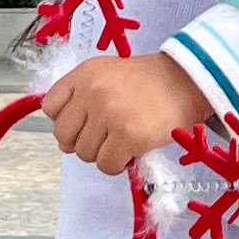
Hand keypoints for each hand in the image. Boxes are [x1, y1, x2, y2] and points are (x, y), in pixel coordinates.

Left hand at [39, 52, 211, 173]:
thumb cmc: (148, 82)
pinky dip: (117, 164)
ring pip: (85, 154)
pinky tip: (131, 149)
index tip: (86, 120)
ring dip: (103, 153)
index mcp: (84, 73)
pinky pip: (107, 165)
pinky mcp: (129, 136)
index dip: (66, 120)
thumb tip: (63, 144)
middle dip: (83, 140)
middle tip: (106, 134)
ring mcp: (110, 114)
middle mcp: (92, 91)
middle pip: (64, 135)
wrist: (188, 81)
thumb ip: (80, 100)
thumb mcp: (107, 75)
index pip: (50, 107)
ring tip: (122, 139)